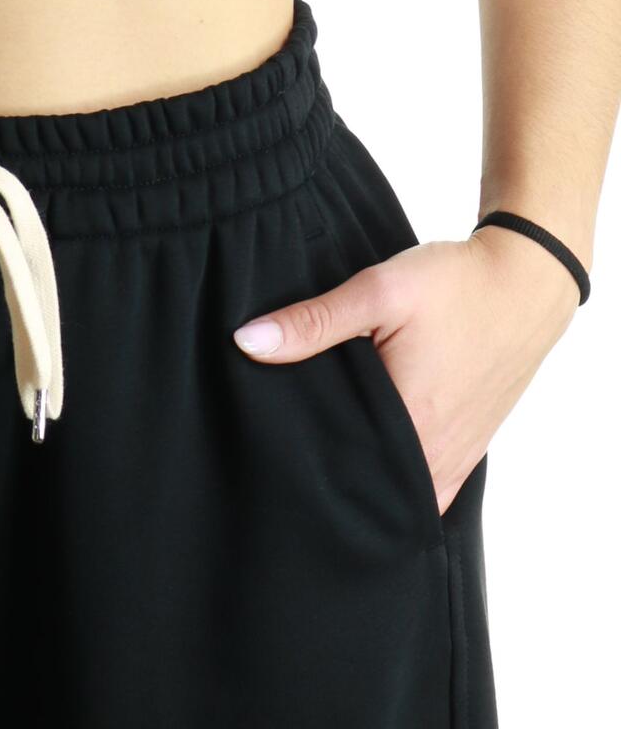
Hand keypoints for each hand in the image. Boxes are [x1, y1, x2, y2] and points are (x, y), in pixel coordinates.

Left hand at [232, 224, 581, 514]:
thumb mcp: (379, 291)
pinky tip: (376, 463)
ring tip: (331, 462)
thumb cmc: (458, 285)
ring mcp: (458, 455)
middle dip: (333, 482)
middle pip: (369, 490)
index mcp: (409, 425)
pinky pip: (431, 488)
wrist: (527, 281)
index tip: (274, 457)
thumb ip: (313, 321)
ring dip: (367, 483)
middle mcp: (435, 453)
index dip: (302, 469)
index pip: (340, 474)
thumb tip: (248, 341)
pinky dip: (402, 483)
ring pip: (401, 494)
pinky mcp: (471, 447)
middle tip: (296, 460)